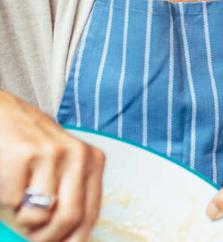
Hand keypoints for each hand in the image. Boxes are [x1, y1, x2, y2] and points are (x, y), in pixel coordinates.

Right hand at [0, 91, 104, 241]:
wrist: (3, 114)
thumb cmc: (32, 147)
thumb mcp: (62, 166)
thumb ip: (71, 196)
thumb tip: (71, 238)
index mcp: (93, 161)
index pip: (91, 214)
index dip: (74, 240)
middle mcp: (77, 155)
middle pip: (70, 217)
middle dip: (48, 239)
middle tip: (34, 240)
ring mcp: (50, 154)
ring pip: (39, 214)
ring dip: (24, 218)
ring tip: (21, 201)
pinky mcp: (22, 155)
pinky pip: (13, 200)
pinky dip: (7, 200)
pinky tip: (9, 179)